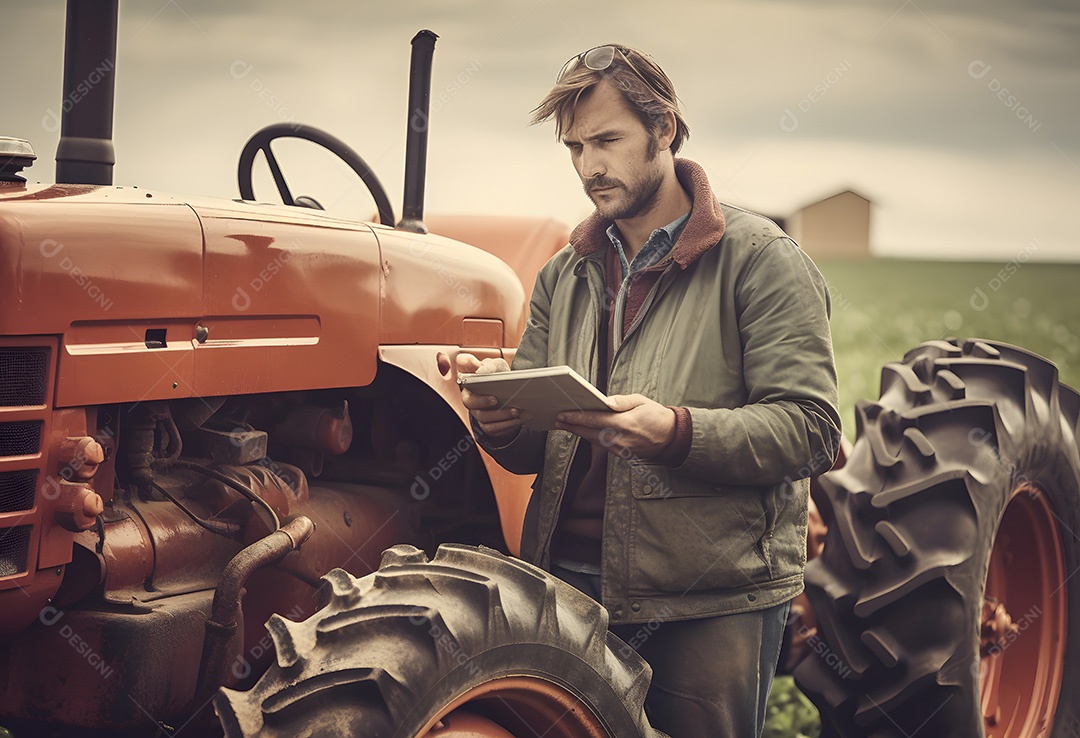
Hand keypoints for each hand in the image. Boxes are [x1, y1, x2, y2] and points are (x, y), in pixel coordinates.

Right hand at [456, 353, 527, 440]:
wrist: (510, 395)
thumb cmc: (501, 378)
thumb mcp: (498, 367)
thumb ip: (491, 365)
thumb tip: (482, 370)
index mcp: (472, 376)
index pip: (463, 363)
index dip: (467, 365)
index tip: (480, 372)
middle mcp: (470, 396)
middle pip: (469, 401)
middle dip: (482, 401)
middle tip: (496, 400)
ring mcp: (477, 412)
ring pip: (484, 417)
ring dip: (502, 415)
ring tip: (517, 411)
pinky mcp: (486, 425)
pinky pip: (493, 428)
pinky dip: (507, 424)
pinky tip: (519, 418)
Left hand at [555, 394, 674, 458]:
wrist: (672, 438)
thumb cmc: (657, 416)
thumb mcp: (642, 401)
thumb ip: (622, 402)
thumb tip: (605, 401)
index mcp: (625, 423)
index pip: (594, 420)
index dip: (576, 418)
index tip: (563, 414)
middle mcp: (621, 438)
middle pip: (590, 433)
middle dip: (572, 426)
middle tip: (558, 420)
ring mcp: (621, 448)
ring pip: (594, 440)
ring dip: (579, 432)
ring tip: (566, 425)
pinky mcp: (622, 454)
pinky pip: (602, 445)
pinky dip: (591, 438)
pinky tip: (584, 432)